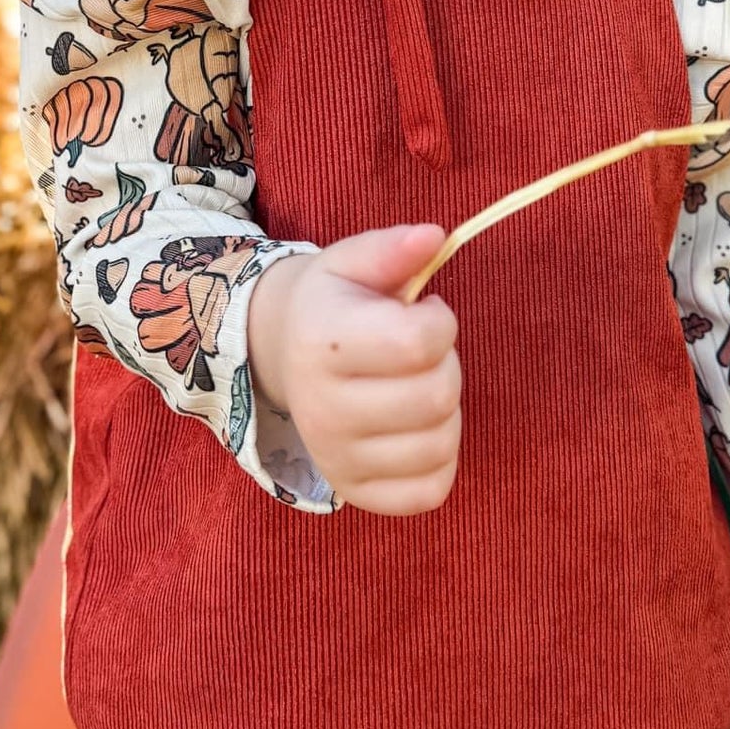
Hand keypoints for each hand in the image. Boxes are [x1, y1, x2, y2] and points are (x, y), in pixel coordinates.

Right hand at [246, 224, 460, 515]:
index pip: (417, 343)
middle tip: (421, 351)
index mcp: (323, 343)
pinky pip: (431, 490)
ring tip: (417, 384)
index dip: (440, 321)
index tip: (424, 311)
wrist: (284, 355)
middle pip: (435, 397)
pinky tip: (418, 427)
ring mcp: (337, 458)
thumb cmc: (332, 304)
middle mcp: (323, 409)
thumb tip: (435, 237)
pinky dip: (440, 457)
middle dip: (445, 364)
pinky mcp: (356, 491)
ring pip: (439, 445)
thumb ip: (394, 248)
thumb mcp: (353, 262)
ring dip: (446, 410)